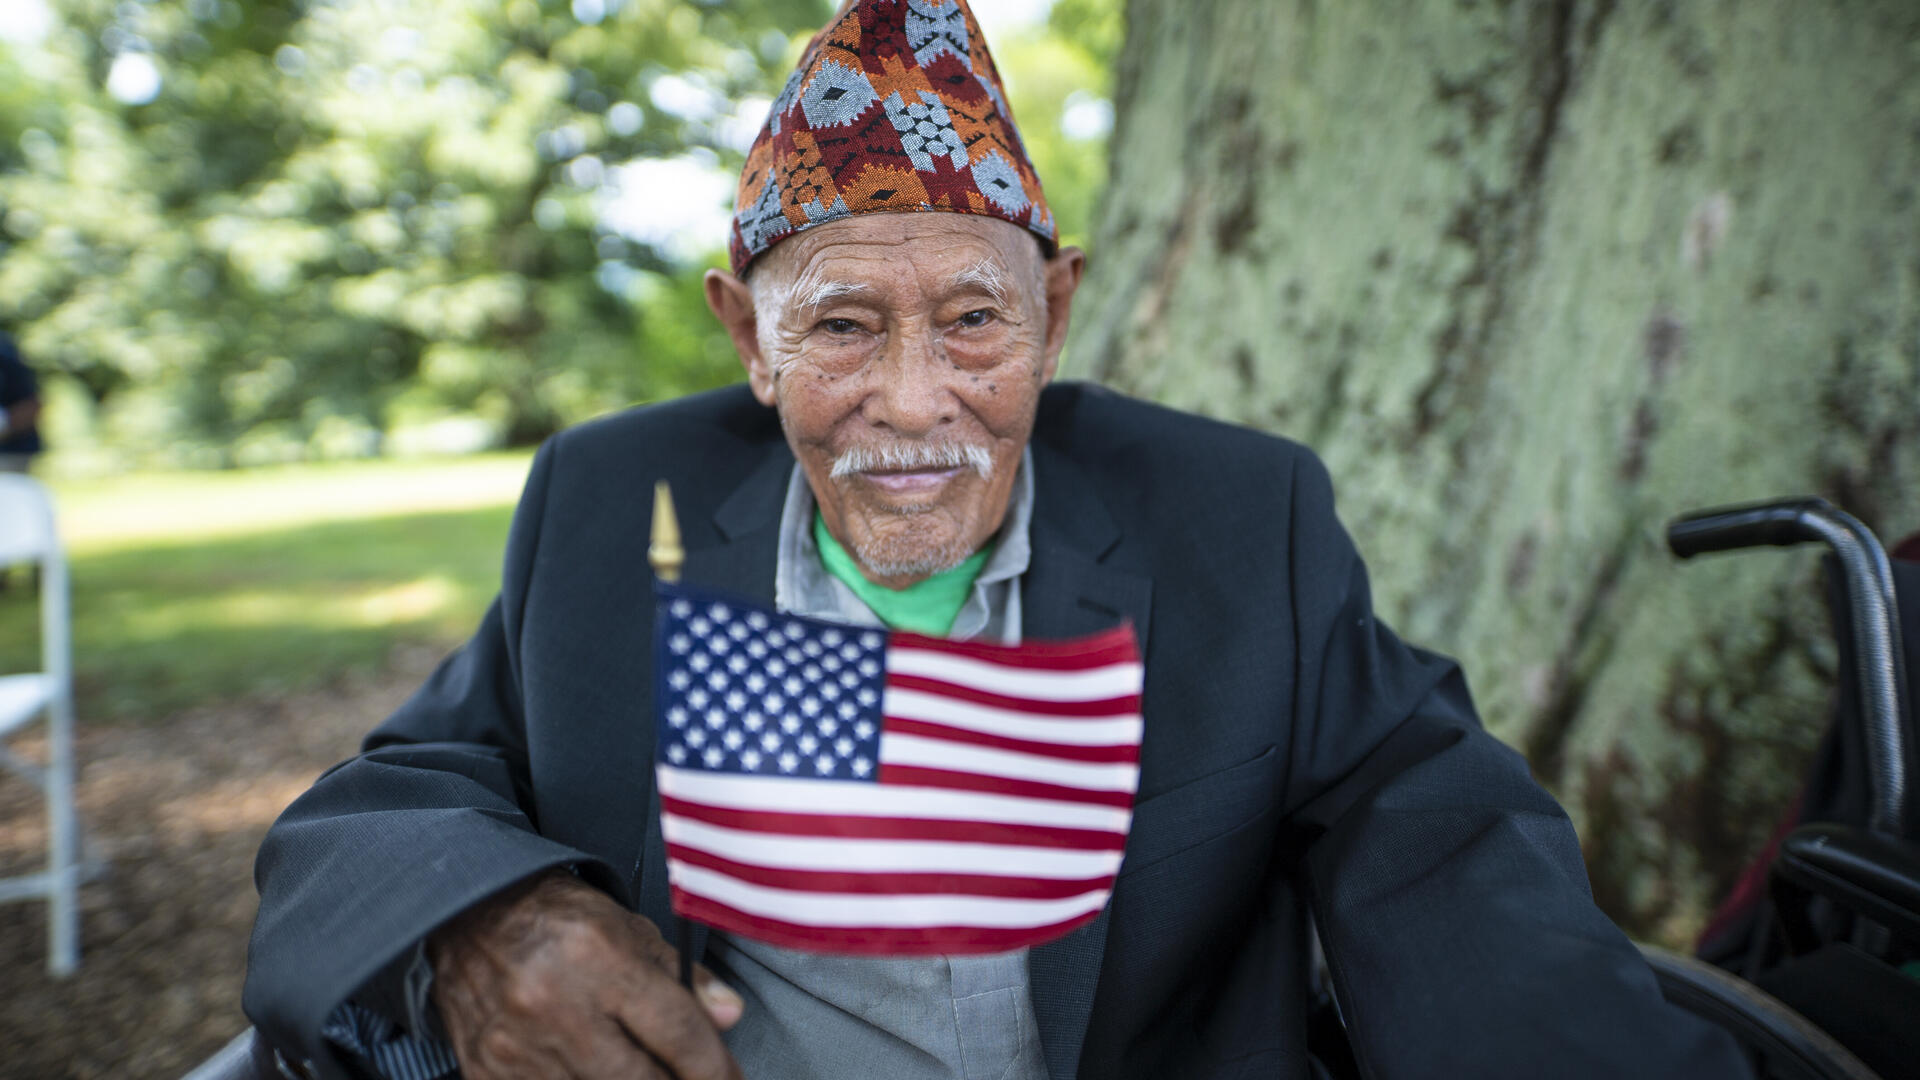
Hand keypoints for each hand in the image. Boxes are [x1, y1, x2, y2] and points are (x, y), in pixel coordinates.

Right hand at [428, 869, 744, 1079]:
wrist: (468, 915)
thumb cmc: (558, 920)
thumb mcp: (630, 930)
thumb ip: (684, 978)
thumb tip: (729, 1016)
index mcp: (600, 958)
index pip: (678, 1033)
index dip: (716, 1068)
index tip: (730, 1078)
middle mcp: (556, 1005)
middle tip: (689, 1076)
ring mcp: (516, 1048)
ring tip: (643, 1070)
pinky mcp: (486, 1073)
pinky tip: (594, 1072)